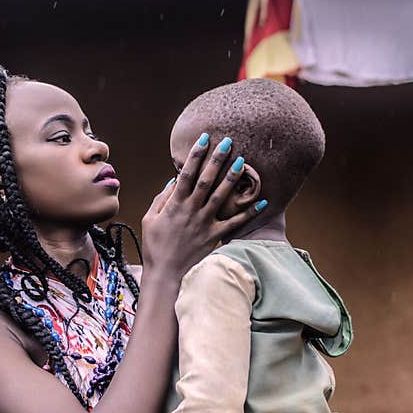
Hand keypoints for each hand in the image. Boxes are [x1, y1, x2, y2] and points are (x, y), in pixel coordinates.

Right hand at [141, 134, 263, 282]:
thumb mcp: (150, 220)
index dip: (196, 154)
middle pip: (206, 180)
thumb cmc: (154, 247)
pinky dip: (249, 212)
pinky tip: (262, 201)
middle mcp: (191, 211)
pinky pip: (234, 223)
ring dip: (232, 179)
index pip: (186, 174)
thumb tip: (173, 181)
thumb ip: (161, 200)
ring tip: (242, 162)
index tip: (204, 138)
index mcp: (174, 205)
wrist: (165, 275)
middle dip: (216, 159)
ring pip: (220, 197)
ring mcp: (204, 224)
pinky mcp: (214, 237)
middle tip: (227, 142)